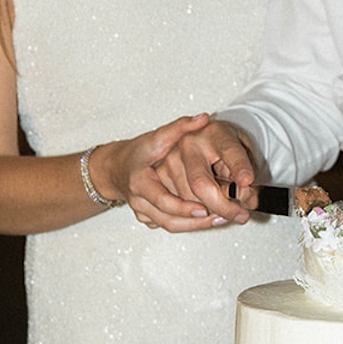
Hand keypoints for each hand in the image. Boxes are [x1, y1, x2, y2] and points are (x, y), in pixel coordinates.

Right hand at [128, 116, 257, 231]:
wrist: (117, 168)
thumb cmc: (139, 151)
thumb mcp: (158, 136)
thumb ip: (180, 127)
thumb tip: (203, 118)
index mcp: (140, 181)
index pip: (162, 199)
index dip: (183, 206)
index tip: (204, 208)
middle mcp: (139, 200)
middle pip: (170, 218)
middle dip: (198, 220)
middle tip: (225, 215)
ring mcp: (143, 211)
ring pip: (172, 225)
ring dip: (198, 225)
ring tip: (223, 218)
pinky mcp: (148, 219)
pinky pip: (170, 225)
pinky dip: (190, 224)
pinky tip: (210, 218)